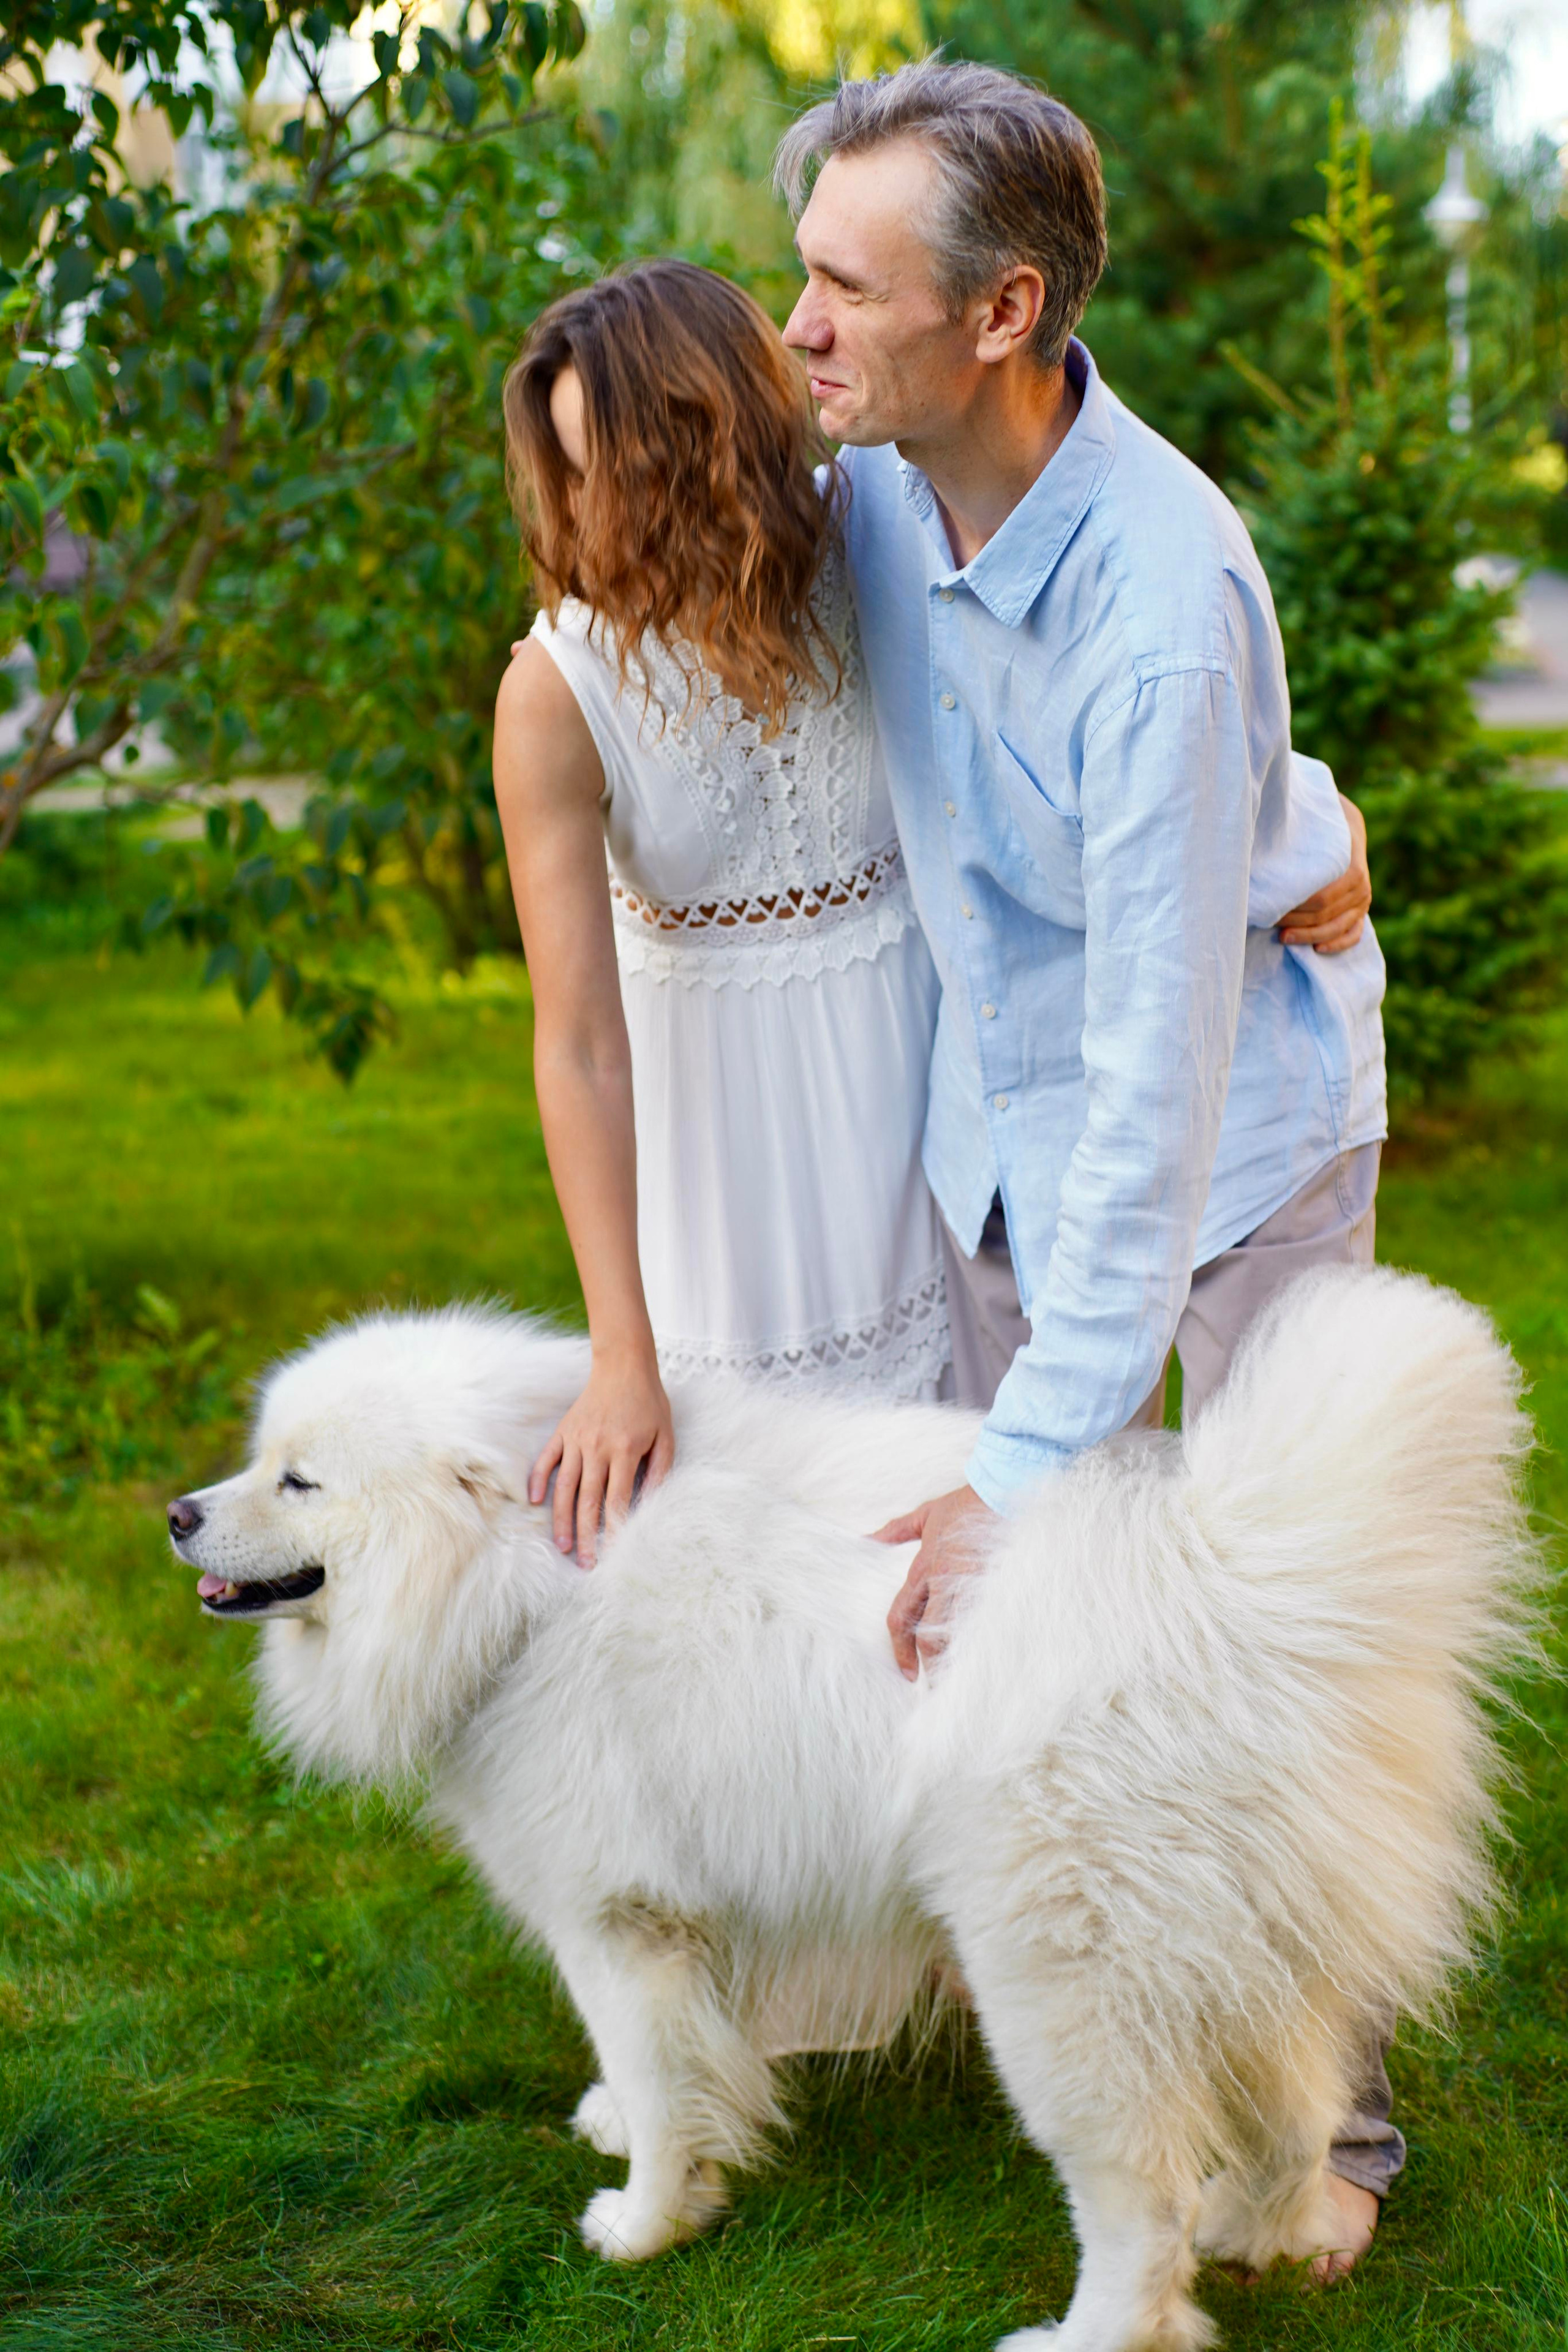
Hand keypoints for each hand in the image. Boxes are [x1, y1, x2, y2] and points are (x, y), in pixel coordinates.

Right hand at [528, 1346, 674, 1565]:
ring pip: (566, 1486)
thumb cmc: (650, 1403)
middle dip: (587, 1536)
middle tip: (584, 1564)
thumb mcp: (666, 1436)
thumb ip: (660, 1471)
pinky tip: (535, 1501)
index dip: (614, 1530)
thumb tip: (651, 1505)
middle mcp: (597, 1448)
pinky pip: (547, 1459)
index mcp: (625, 1451)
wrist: (624, 1366)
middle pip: (589, 1501)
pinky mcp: (563, 1431)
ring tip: (562, 1546)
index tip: (612, 1554)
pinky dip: (538, 1479)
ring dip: (562, 1518)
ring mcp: (577, 1440)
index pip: (617, 1500)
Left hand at [873, 1484, 998, 1680]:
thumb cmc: (967, 1503)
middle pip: (930, 1636)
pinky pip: (989, 1625)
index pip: (902, 1617)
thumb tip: (867, 1539)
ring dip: (957, 1660)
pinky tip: (990, 1662)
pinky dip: (986, 1645)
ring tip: (961, 1683)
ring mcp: (973, 1586)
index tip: (907, 1672)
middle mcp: (945, 1582)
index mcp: (924, 1569)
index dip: (901, 1649)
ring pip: (959, 1635)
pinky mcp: (1000, 1587)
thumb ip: (896, 1531)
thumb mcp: (926, 1514)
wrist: (1004, 1489)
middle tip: (933, 1688)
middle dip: (930, 1666)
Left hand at [1278, 794, 1370, 953]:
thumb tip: (1266, 833)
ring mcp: (1364, 900)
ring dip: (1309, 936)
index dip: (1295, 908)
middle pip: (1326, 915)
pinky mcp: (1361, 910)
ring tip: (1282, 937)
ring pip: (1337, 928)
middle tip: (1267, 922)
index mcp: (1352, 866)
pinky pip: (1353, 934)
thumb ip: (1297, 829)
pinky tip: (1316, 949)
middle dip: (1295, 922)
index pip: (1322, 898)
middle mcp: (1361, 886)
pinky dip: (1336, 944)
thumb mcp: (1312, 817)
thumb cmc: (1320, 819)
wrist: (1343, 821)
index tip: (1270, 908)